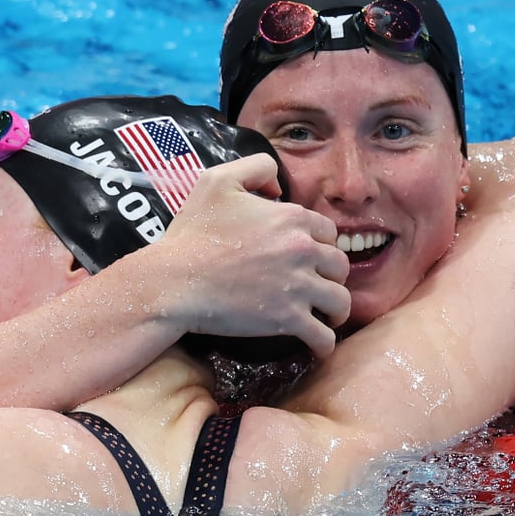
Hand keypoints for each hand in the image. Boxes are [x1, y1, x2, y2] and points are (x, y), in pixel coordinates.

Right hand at [151, 153, 349, 357]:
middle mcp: (302, 249)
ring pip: (340, 300)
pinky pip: (323, 336)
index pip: (327, 231)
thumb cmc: (192, 233)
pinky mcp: (287, 319)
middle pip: (340, 265)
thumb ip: (255, 169)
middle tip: (317, 286)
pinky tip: (318, 346)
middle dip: (331, 276)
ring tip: (325, 316)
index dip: (320, 244)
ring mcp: (297, 286)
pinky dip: (325, 343)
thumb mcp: (218, 181)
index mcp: (291, 217)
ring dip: (336, 310)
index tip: (308, 258)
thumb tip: (278, 187)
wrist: (174, 280)